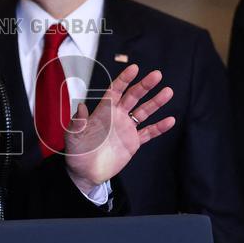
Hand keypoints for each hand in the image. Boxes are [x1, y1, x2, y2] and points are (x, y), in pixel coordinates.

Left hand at [63, 64, 174, 192]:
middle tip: (157, 75)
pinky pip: (148, 133)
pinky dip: (159, 127)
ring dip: (156, 102)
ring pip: (144, 112)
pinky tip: (170, 120)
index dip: (124, 79)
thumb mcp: (73, 137)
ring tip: (168, 92)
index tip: (134, 68)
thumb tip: (80, 106)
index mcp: (103, 112)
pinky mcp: (133, 142)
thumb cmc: (76, 153)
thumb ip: (77, 122)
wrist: (85, 173)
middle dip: (144, 86)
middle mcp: (117, 117)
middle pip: (133, 97)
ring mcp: (126, 129)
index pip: (115, 91)